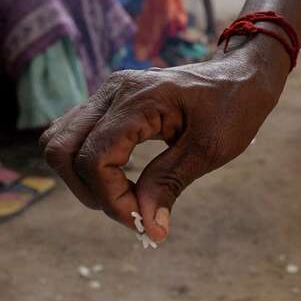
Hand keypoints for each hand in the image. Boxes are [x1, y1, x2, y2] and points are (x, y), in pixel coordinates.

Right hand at [40, 40, 289, 240]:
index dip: (112, 200)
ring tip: (124, 199)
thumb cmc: (234, 107)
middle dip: (90, 193)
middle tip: (131, 212)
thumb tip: (147, 224)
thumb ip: (170, 183)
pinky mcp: (106, 105)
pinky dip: (86, 166)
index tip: (143, 223)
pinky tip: (120, 182)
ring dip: (82, 181)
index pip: (95, 159)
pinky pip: (74, 137)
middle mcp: (112, 92)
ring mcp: (105, 95)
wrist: (242, 76)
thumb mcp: (209, 150)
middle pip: (61, 151)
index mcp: (138, 100)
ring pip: (58, 143)